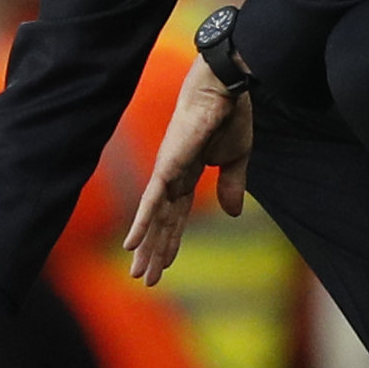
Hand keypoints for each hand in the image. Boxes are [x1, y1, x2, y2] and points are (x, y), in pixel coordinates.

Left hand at [123, 55, 252, 286]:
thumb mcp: (236, 159)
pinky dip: (141, 222)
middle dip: (154, 251)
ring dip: (147, 246)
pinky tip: (132, 244)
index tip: (165, 265)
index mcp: (189, 175)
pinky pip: (151, 200)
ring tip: (139, 273)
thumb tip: (232, 215)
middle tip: (145, 278)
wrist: (225, 89)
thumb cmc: (230, 115)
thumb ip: (231, 187)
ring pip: (153, 218)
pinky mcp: (166, 166)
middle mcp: (172, 177)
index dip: (171, 241)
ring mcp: (167, 172)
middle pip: (161, 222)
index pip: (177, 216)